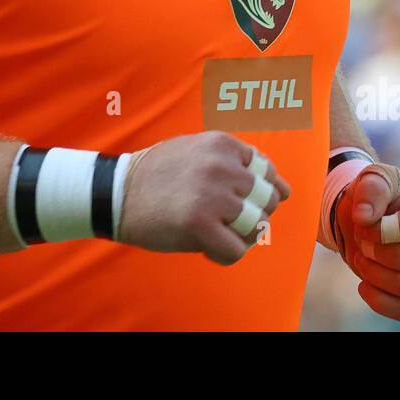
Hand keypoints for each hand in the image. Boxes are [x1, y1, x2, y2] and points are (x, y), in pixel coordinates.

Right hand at [117, 131, 290, 265]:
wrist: (115, 192)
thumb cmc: (159, 175)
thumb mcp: (197, 150)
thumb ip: (235, 162)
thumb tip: (283, 187)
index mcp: (222, 144)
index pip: (268, 171)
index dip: (258, 192)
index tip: (236, 200)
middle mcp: (221, 165)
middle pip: (268, 200)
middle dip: (254, 215)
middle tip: (226, 221)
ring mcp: (212, 194)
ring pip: (256, 226)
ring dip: (240, 237)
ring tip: (216, 235)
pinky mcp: (199, 223)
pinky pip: (236, 250)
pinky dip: (225, 255)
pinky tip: (207, 249)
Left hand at [334, 164, 399, 321]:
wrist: (375, 220)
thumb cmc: (380, 195)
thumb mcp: (374, 178)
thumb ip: (371, 188)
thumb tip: (365, 216)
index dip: (382, 228)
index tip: (363, 220)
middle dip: (374, 250)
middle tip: (361, 240)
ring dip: (373, 273)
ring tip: (362, 258)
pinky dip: (379, 301)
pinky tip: (364, 285)